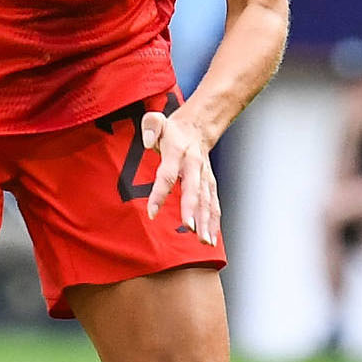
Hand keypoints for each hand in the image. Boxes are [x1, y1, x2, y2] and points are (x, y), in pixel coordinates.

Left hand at [142, 109, 221, 244]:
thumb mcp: (156, 120)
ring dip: (207, 221)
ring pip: (207, 200)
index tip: (152, 212)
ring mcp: (204, 176)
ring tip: (204, 241)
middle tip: (189, 228)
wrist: (197, 127)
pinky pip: (213, 204)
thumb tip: (147, 142)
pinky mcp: (209, 184)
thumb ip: (151, 127)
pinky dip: (214, 221)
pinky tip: (211, 238)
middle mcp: (194, 165)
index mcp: (178, 152)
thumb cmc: (171, 130)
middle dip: (192, 210)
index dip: (160, 194)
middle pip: (193, 190)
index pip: (168, 175)